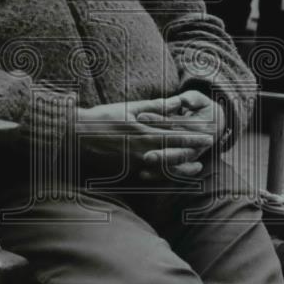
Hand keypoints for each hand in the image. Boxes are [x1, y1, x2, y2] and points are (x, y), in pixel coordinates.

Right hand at [76, 98, 214, 181]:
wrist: (74, 138)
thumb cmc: (100, 119)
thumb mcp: (128, 107)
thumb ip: (154, 107)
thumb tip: (176, 103)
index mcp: (143, 133)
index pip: (177, 137)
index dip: (195, 138)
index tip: (209, 137)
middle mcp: (142, 153)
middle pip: (176, 157)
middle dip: (194, 154)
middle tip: (207, 151)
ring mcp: (134, 167)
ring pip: (167, 172)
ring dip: (184, 170)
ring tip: (196, 168)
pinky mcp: (126, 176)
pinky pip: (152, 180)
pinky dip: (166, 178)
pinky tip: (172, 176)